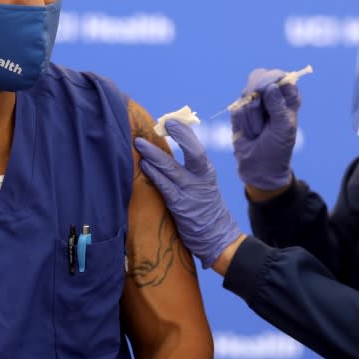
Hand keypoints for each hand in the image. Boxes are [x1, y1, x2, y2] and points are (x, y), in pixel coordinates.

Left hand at [134, 120, 242, 268]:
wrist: (218, 238)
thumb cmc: (205, 209)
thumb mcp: (202, 185)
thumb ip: (187, 169)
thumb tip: (162, 150)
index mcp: (206, 171)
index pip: (197, 147)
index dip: (184, 132)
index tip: (171, 121)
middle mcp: (201, 179)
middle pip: (192, 153)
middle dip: (176, 136)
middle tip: (159, 124)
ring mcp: (191, 192)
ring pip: (171, 168)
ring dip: (154, 155)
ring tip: (139, 144)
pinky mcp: (180, 206)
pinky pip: (165, 187)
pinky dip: (154, 175)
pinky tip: (144, 166)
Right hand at [231, 68, 300, 190]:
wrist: (259, 168)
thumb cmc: (278, 148)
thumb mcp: (284, 127)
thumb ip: (278, 105)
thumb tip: (270, 86)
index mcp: (288, 98)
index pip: (281, 76)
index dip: (272, 78)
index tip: (267, 87)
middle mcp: (271, 97)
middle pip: (259, 77)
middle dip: (256, 92)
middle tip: (258, 104)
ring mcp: (253, 103)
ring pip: (246, 94)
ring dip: (252, 115)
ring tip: (259, 131)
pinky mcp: (239, 112)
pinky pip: (236, 108)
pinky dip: (242, 122)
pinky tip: (249, 133)